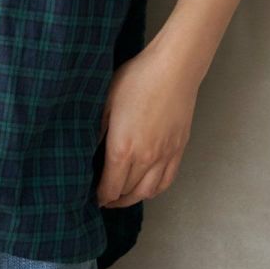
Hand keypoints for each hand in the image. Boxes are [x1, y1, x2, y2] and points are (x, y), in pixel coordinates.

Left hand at [96, 36, 201, 207]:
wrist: (173, 69)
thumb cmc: (136, 80)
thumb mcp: (106, 102)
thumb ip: (97, 131)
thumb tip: (90, 152)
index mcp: (122, 148)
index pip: (110, 186)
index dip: (100, 196)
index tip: (93, 197)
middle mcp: (145, 158)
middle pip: (128, 192)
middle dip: (114, 199)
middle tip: (104, 198)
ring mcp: (165, 156)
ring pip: (148, 191)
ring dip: (133, 198)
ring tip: (122, 195)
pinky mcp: (179, 150)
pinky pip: (167, 181)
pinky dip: (154, 190)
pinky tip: (146, 186)